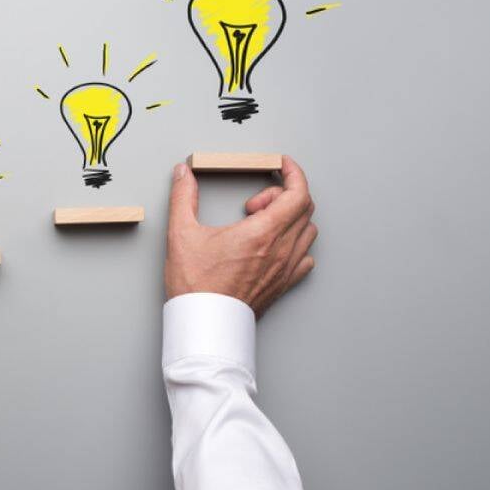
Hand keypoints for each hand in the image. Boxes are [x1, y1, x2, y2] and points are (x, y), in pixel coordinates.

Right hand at [164, 155, 316, 316]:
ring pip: (307, 231)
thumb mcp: (182, 234)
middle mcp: (281, 249)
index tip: (282, 166)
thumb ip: (183, 197)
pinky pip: (306, 258)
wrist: (205, 324)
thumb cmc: (196, 284)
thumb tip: (182, 174)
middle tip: (254, 203)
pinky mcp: (284, 284)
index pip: (298, 193)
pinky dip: (296, 244)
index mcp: (262, 232)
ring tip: (261, 224)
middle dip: (282, 194)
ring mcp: (286, 269)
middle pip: (304, 208)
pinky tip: (274, 246)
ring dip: (289, 218)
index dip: (294, 173)